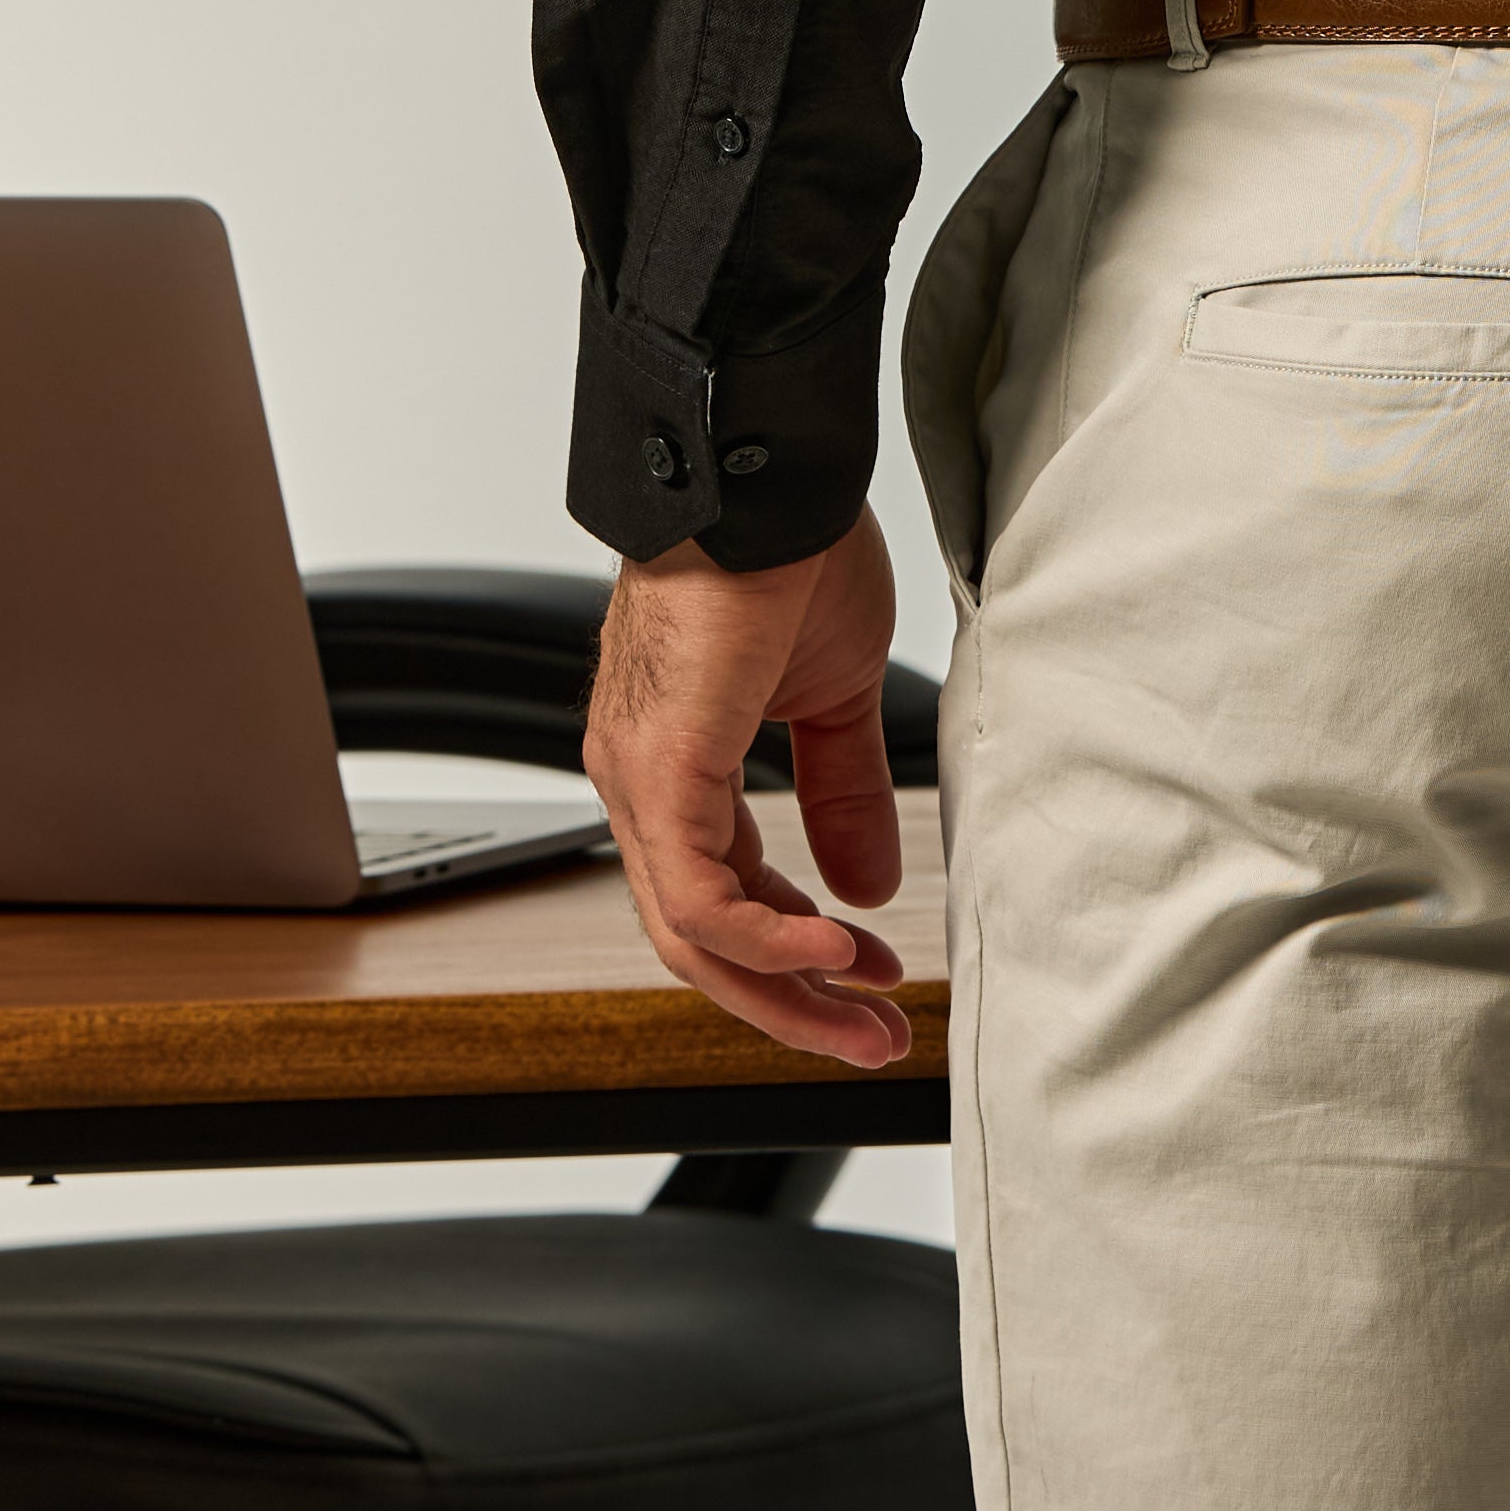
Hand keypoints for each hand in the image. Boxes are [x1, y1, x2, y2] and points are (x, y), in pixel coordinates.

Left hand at [583, 508, 914, 1064]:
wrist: (767, 474)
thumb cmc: (788, 549)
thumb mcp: (833, 693)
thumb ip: (845, 792)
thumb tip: (869, 883)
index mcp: (675, 762)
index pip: (721, 897)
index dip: (797, 952)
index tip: (870, 977)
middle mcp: (640, 780)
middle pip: (701, 939)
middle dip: (793, 1000)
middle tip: (870, 1036)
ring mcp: (639, 777)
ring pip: (694, 933)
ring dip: (785, 985)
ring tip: (866, 1006)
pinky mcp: (660, 766)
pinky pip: (699, 894)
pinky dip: (766, 937)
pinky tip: (831, 949)